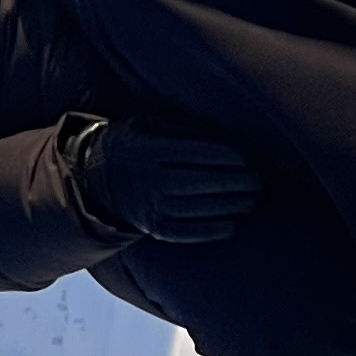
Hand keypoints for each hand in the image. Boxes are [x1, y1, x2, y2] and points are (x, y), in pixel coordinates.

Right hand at [60, 114, 266, 244]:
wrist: (96, 177)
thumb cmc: (136, 143)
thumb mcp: (149, 123)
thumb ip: (183, 127)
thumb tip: (225, 135)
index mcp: (149, 150)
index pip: (194, 153)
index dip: (224, 155)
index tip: (246, 156)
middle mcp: (148, 180)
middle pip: (199, 182)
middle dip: (235, 182)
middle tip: (260, 180)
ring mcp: (149, 207)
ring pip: (196, 209)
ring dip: (230, 206)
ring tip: (254, 199)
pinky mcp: (153, 228)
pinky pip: (185, 233)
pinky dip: (210, 230)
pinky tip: (232, 224)